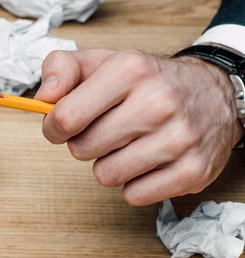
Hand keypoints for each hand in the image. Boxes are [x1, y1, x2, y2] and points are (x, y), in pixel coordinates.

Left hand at [35, 49, 243, 204]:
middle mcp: (158, 101)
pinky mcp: (193, 170)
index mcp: (129, 69)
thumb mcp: (101, 61)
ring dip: (109, 165)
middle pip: (82, 150)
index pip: (66, 117)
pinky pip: (134, 195)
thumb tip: (43, 98)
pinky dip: (134, 184)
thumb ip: (61, 69)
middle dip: (85, 144)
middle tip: (106, 131)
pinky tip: (148, 162)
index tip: (61, 126)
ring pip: (106, 176)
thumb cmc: (145, 81)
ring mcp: (179, 137)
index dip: (54, 128)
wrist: (214, 92)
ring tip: (129, 144)